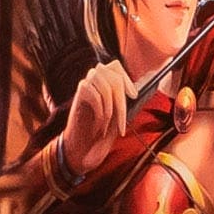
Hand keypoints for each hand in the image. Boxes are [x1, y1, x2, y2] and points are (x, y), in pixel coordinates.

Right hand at [61, 57, 138, 171]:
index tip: (133, 96)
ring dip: (110, 109)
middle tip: (122, 123)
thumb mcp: (115, 114)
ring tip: (107, 124)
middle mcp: (94, 78)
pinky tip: (98, 125)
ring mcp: (86, 83)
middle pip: (113, 77)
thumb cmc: (101, 130)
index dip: (127, 79)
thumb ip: (121, 101)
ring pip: (106, 86)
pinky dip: (100, 112)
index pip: (115, 66)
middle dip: (121, 103)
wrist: (80, 147)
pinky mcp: (79, 93)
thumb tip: (134, 92)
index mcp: (104, 80)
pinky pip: (95, 95)